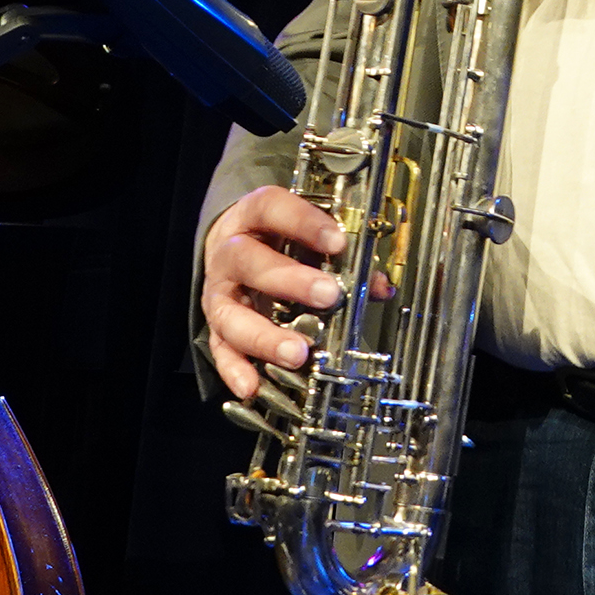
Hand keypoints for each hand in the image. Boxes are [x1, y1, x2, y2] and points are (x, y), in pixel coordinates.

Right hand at [201, 185, 392, 402]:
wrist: (232, 246)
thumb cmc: (275, 239)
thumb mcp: (305, 236)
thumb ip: (341, 256)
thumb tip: (377, 285)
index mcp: (252, 218)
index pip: (270, 209)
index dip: (303, 222)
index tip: (337, 241)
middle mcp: (229, 253)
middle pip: (249, 261)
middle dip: (290, 280)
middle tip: (328, 295)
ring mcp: (220, 292)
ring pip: (231, 313)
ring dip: (265, 336)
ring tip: (298, 353)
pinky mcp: (217, 325)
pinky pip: (220, 349)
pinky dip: (235, 369)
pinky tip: (252, 385)